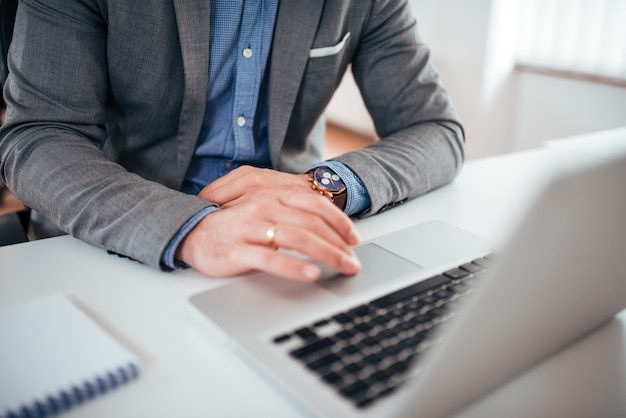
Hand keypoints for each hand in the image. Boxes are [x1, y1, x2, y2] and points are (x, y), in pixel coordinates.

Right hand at [176, 166, 360, 281]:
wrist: (191, 229)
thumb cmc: (232, 221)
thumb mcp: (262, 207)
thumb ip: (289, 211)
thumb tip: (323, 227)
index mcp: (274, 194)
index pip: (316, 206)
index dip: (340, 222)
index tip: (354, 239)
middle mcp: (265, 207)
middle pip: (313, 225)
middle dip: (339, 245)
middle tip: (353, 262)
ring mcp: (252, 227)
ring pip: (298, 239)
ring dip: (326, 255)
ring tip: (342, 268)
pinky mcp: (239, 250)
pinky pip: (271, 259)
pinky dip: (294, 267)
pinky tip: (310, 275)